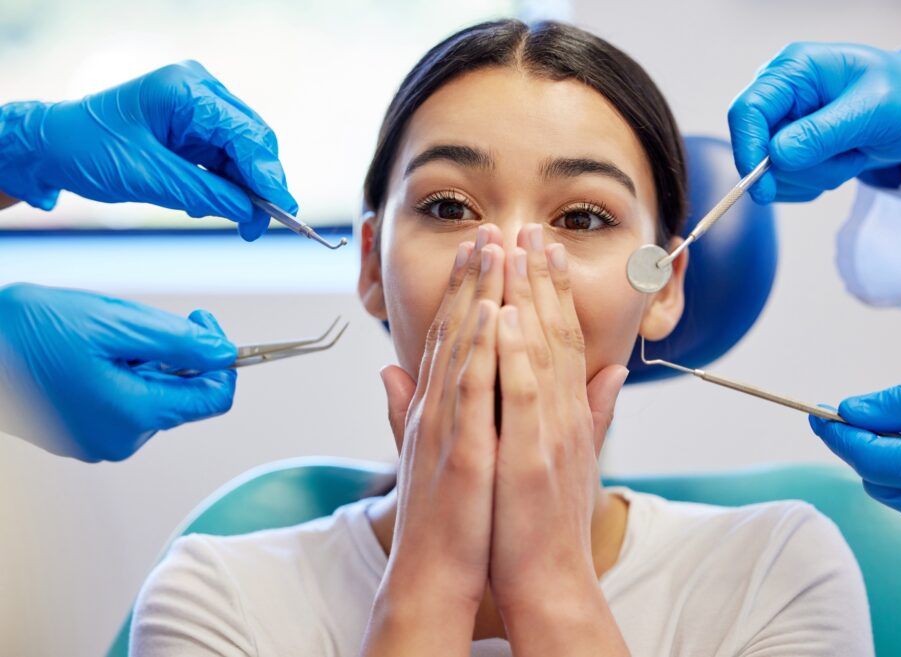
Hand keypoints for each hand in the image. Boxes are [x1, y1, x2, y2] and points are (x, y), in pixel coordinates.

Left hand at [0, 60, 295, 239]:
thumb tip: (251, 212)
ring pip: (244, 154)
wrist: (52, 148)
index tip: (284, 208)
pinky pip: (226, 160)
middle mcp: (199, 93)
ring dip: (245, 190)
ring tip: (240, 224)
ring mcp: (199, 110)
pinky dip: (227, 186)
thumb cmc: (86, 150)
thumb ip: (205, 193)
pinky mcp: (195, 130)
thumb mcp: (149, 178)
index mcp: (186, 91)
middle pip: (253, 141)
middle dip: (260, 185)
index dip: (267, 173)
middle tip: (260, 226)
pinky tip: (216, 205)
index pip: (245, 133)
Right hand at [0, 283, 236, 461]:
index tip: (203, 325)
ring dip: (145, 363)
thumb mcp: (115, 323)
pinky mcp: (80, 435)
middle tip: (140, 322)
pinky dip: (121, 375)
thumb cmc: (28, 331)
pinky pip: (123, 403)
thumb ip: (179, 341)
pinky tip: (88, 356)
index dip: (221, 359)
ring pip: (153, 396)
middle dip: (175, 355)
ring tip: (101, 340)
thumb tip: (225, 353)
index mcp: (134, 415)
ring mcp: (97, 441)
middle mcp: (120, 440)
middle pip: (183, 396)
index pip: (214, 399)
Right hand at [362, 226, 504, 655]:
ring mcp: (447, 426)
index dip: (464, 291)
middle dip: (473, 276)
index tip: (482, 250)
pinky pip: (473, 391)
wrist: (431, 574)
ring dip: (479, 294)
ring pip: (463, 347)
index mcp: (435, 408)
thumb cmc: (442, 516)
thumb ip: (409, 410)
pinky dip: (484, 350)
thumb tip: (389, 373)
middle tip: (490, 229)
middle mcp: (436, 408)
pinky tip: (497, 314)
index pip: (449, 337)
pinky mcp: (462, 451)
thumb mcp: (426, 453)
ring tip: (495, 249)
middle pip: (454, 330)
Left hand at [490, 224, 629, 655]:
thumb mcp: (575, 457)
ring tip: (518, 249)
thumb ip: (592, 411)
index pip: (566, 339)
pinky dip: (516, 352)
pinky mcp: (531, 455)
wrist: (549, 579)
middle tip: (533, 228)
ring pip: (541, 351)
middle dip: (544, 278)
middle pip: (557, 333)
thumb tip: (612, 371)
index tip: (544, 250)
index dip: (556, 292)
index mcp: (570, 413)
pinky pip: (524, 394)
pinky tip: (505, 314)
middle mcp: (566, 414)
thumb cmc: (548, 520)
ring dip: (529, 297)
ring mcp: (551, 432)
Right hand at [728, 42, 900, 202]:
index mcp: (795, 69)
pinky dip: (814, 183)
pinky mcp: (792, 148)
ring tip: (853, 153)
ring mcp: (786, 122)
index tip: (762, 186)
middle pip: (759, 148)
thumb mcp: (874, 111)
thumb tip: (777, 156)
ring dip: (815, 176)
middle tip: (848, 159)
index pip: (747, 111)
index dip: (748, 149)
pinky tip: (844, 161)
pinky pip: (785, 183)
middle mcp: (782, 94)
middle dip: (801, 167)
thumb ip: (823, 133)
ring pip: (773, 172)